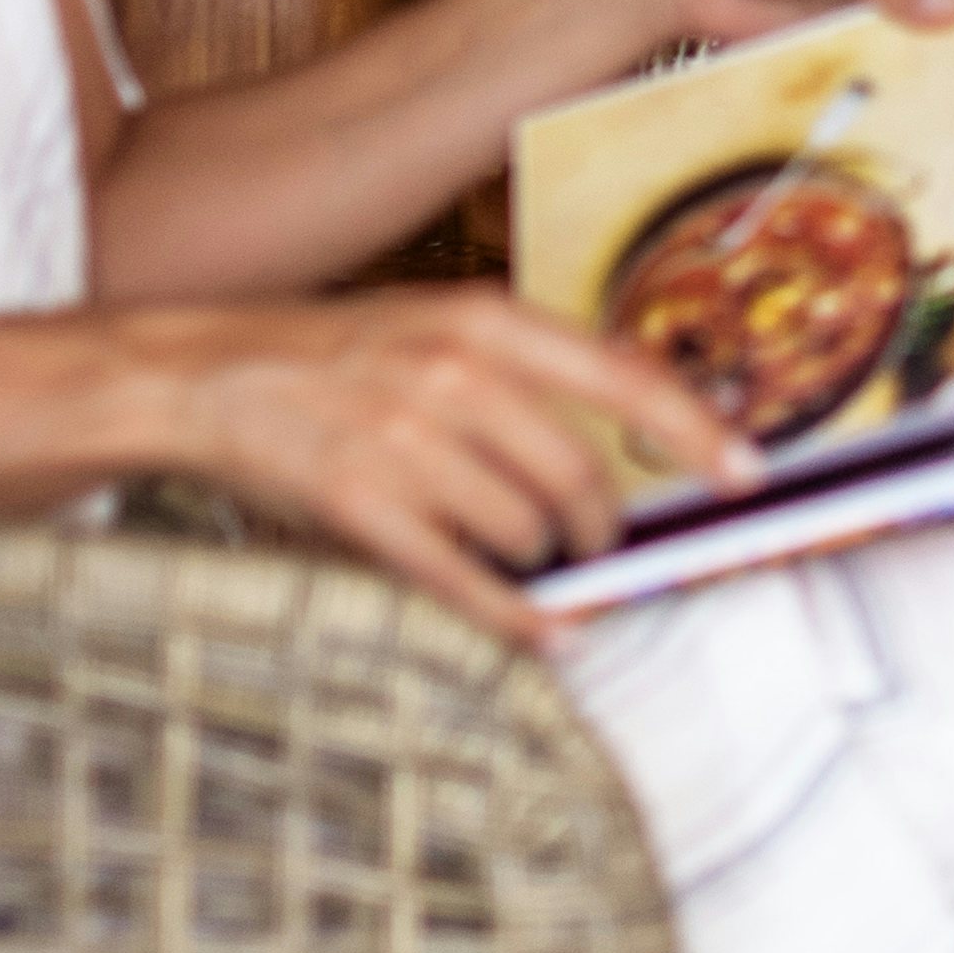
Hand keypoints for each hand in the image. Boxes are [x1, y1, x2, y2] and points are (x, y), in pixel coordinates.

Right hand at [143, 285, 748, 628]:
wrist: (205, 374)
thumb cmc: (336, 355)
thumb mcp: (436, 325)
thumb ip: (526, 368)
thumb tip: (631, 429)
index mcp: (483, 321)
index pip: (623, 378)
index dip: (696, 431)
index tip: (748, 473)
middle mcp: (452, 375)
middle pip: (580, 476)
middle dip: (603, 524)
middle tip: (599, 540)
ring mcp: (404, 442)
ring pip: (527, 531)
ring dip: (543, 560)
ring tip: (528, 553)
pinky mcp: (362, 507)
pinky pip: (465, 580)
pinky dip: (517, 617)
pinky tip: (548, 632)